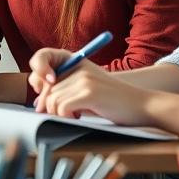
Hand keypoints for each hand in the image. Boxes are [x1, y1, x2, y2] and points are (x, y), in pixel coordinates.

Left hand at [28, 48, 152, 124]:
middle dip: (48, 105)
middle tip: (60, 114)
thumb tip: (38, 103)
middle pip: (46, 88)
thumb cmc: (112, 100)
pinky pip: (62, 107)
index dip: (36, 79)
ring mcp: (84, 79)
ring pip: (52, 100)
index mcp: (76, 61)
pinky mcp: (89, 92)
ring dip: (59, 113)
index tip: (42, 96)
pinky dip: (66, 117)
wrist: (142, 105)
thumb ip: (64, 89)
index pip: (41, 60)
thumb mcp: (85, 88)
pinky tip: (78, 117)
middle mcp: (79, 66)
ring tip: (74, 115)